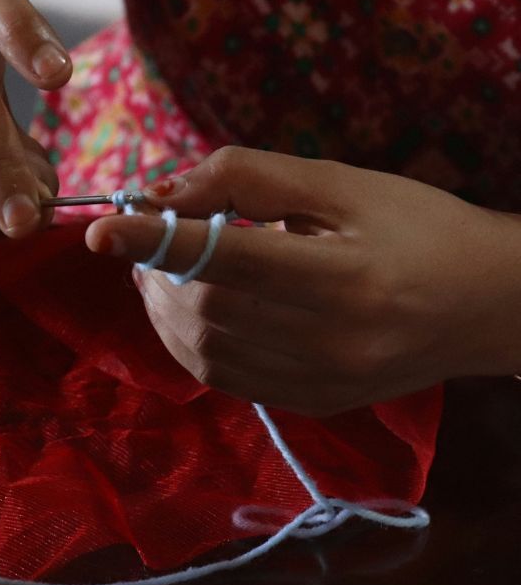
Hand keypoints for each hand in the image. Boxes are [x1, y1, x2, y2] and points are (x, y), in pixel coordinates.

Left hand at [85, 147, 520, 414]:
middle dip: (155, 270)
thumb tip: (162, 195)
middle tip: (143, 236)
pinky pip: (223, 378)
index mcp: (347, 278)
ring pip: (203, 351)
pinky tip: (187, 306)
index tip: (102, 227)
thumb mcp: (342, 183)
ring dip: (161, 306)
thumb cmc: (418, 226)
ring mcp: (321, 384)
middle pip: (206, 309)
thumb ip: (249, 179)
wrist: (489, 304)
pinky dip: (187, 340)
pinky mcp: (313, 404)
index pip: (227, 262)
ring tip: (159, 267)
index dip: (157, 242)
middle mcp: (333, 343)